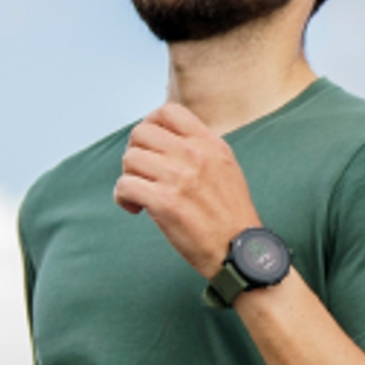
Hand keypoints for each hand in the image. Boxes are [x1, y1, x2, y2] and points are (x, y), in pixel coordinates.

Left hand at [111, 102, 261, 275]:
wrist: (241, 252)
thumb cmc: (231, 217)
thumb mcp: (226, 169)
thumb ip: (201, 149)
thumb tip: (168, 138)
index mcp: (210, 144)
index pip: (168, 112)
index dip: (150, 124)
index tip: (150, 145)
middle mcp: (195, 156)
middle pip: (141, 132)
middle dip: (135, 152)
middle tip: (143, 173)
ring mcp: (179, 178)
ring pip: (130, 158)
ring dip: (129, 176)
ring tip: (140, 194)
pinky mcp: (165, 203)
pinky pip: (125, 185)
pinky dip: (123, 197)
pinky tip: (135, 208)